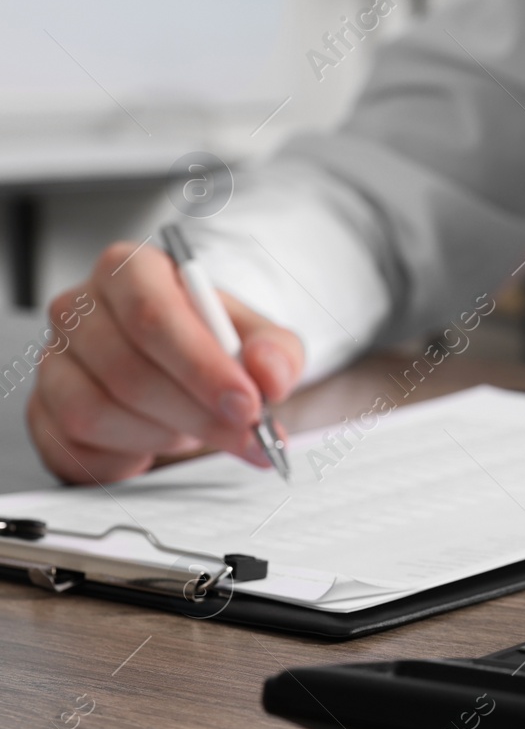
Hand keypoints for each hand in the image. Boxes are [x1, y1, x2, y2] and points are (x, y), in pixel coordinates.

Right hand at [27, 240, 304, 483]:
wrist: (182, 372)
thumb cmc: (212, 344)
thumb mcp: (258, 338)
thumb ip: (276, 352)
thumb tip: (270, 375)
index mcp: (130, 271)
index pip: (152, 317)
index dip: (202, 367)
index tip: (249, 404)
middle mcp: (79, 310)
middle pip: (128, 371)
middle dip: (198, 414)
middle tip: (245, 435)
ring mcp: (54, 362)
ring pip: (97, 412)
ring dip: (164, 434)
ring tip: (196, 428)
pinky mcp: (42, 412)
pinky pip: (78, 448)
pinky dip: (130, 457)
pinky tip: (158, 443)